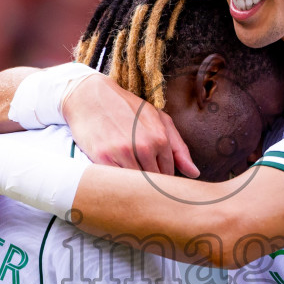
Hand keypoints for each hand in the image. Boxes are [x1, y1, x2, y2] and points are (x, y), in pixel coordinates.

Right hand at [63, 73, 197, 176]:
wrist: (88, 95)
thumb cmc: (126, 107)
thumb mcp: (157, 119)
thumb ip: (178, 147)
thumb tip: (194, 174)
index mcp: (161, 138)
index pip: (168, 174)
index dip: (161, 180)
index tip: (154, 180)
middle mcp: (144, 146)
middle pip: (154, 182)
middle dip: (149, 186)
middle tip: (142, 186)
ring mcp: (123, 152)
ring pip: (136, 185)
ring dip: (133, 188)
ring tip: (127, 182)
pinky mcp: (102, 158)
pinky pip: (116, 182)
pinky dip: (117, 185)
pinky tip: (114, 179)